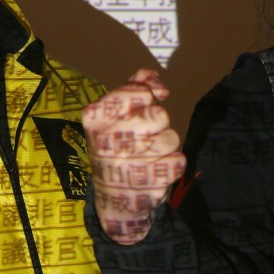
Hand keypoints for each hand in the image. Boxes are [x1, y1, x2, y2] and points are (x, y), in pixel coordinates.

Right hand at [82, 68, 184, 244]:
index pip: (136, 93)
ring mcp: (126, 167)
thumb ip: (134, 87)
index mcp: (94, 118)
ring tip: (150, 151)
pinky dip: (173, 162)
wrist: (112, 195)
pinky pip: (179, 161)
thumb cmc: (116, 143)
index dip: (147, 95)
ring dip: (166, 143)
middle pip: (159, 115)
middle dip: (158, 122)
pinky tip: (157, 167)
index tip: (146, 101)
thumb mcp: (114, 113)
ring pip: (171, 138)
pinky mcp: (147, 187)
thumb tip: (155, 78)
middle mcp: (106, 141)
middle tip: (145, 132)